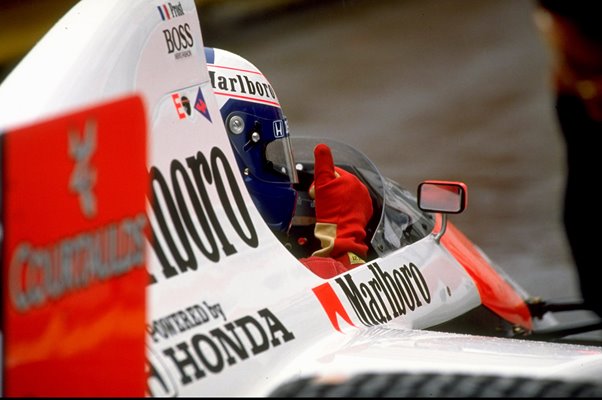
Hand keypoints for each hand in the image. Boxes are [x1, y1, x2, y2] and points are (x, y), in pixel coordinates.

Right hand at [308, 143, 372, 265]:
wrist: (341, 234)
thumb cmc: (331, 210)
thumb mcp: (322, 184)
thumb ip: (323, 164)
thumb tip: (321, 146)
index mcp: (351, 178)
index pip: (333, 174)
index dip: (322, 182)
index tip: (317, 192)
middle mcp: (360, 188)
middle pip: (340, 185)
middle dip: (330, 191)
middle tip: (322, 202)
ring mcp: (364, 201)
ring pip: (346, 196)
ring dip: (338, 200)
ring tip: (329, 210)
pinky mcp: (365, 213)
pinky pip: (352, 207)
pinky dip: (345, 209)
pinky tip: (338, 215)